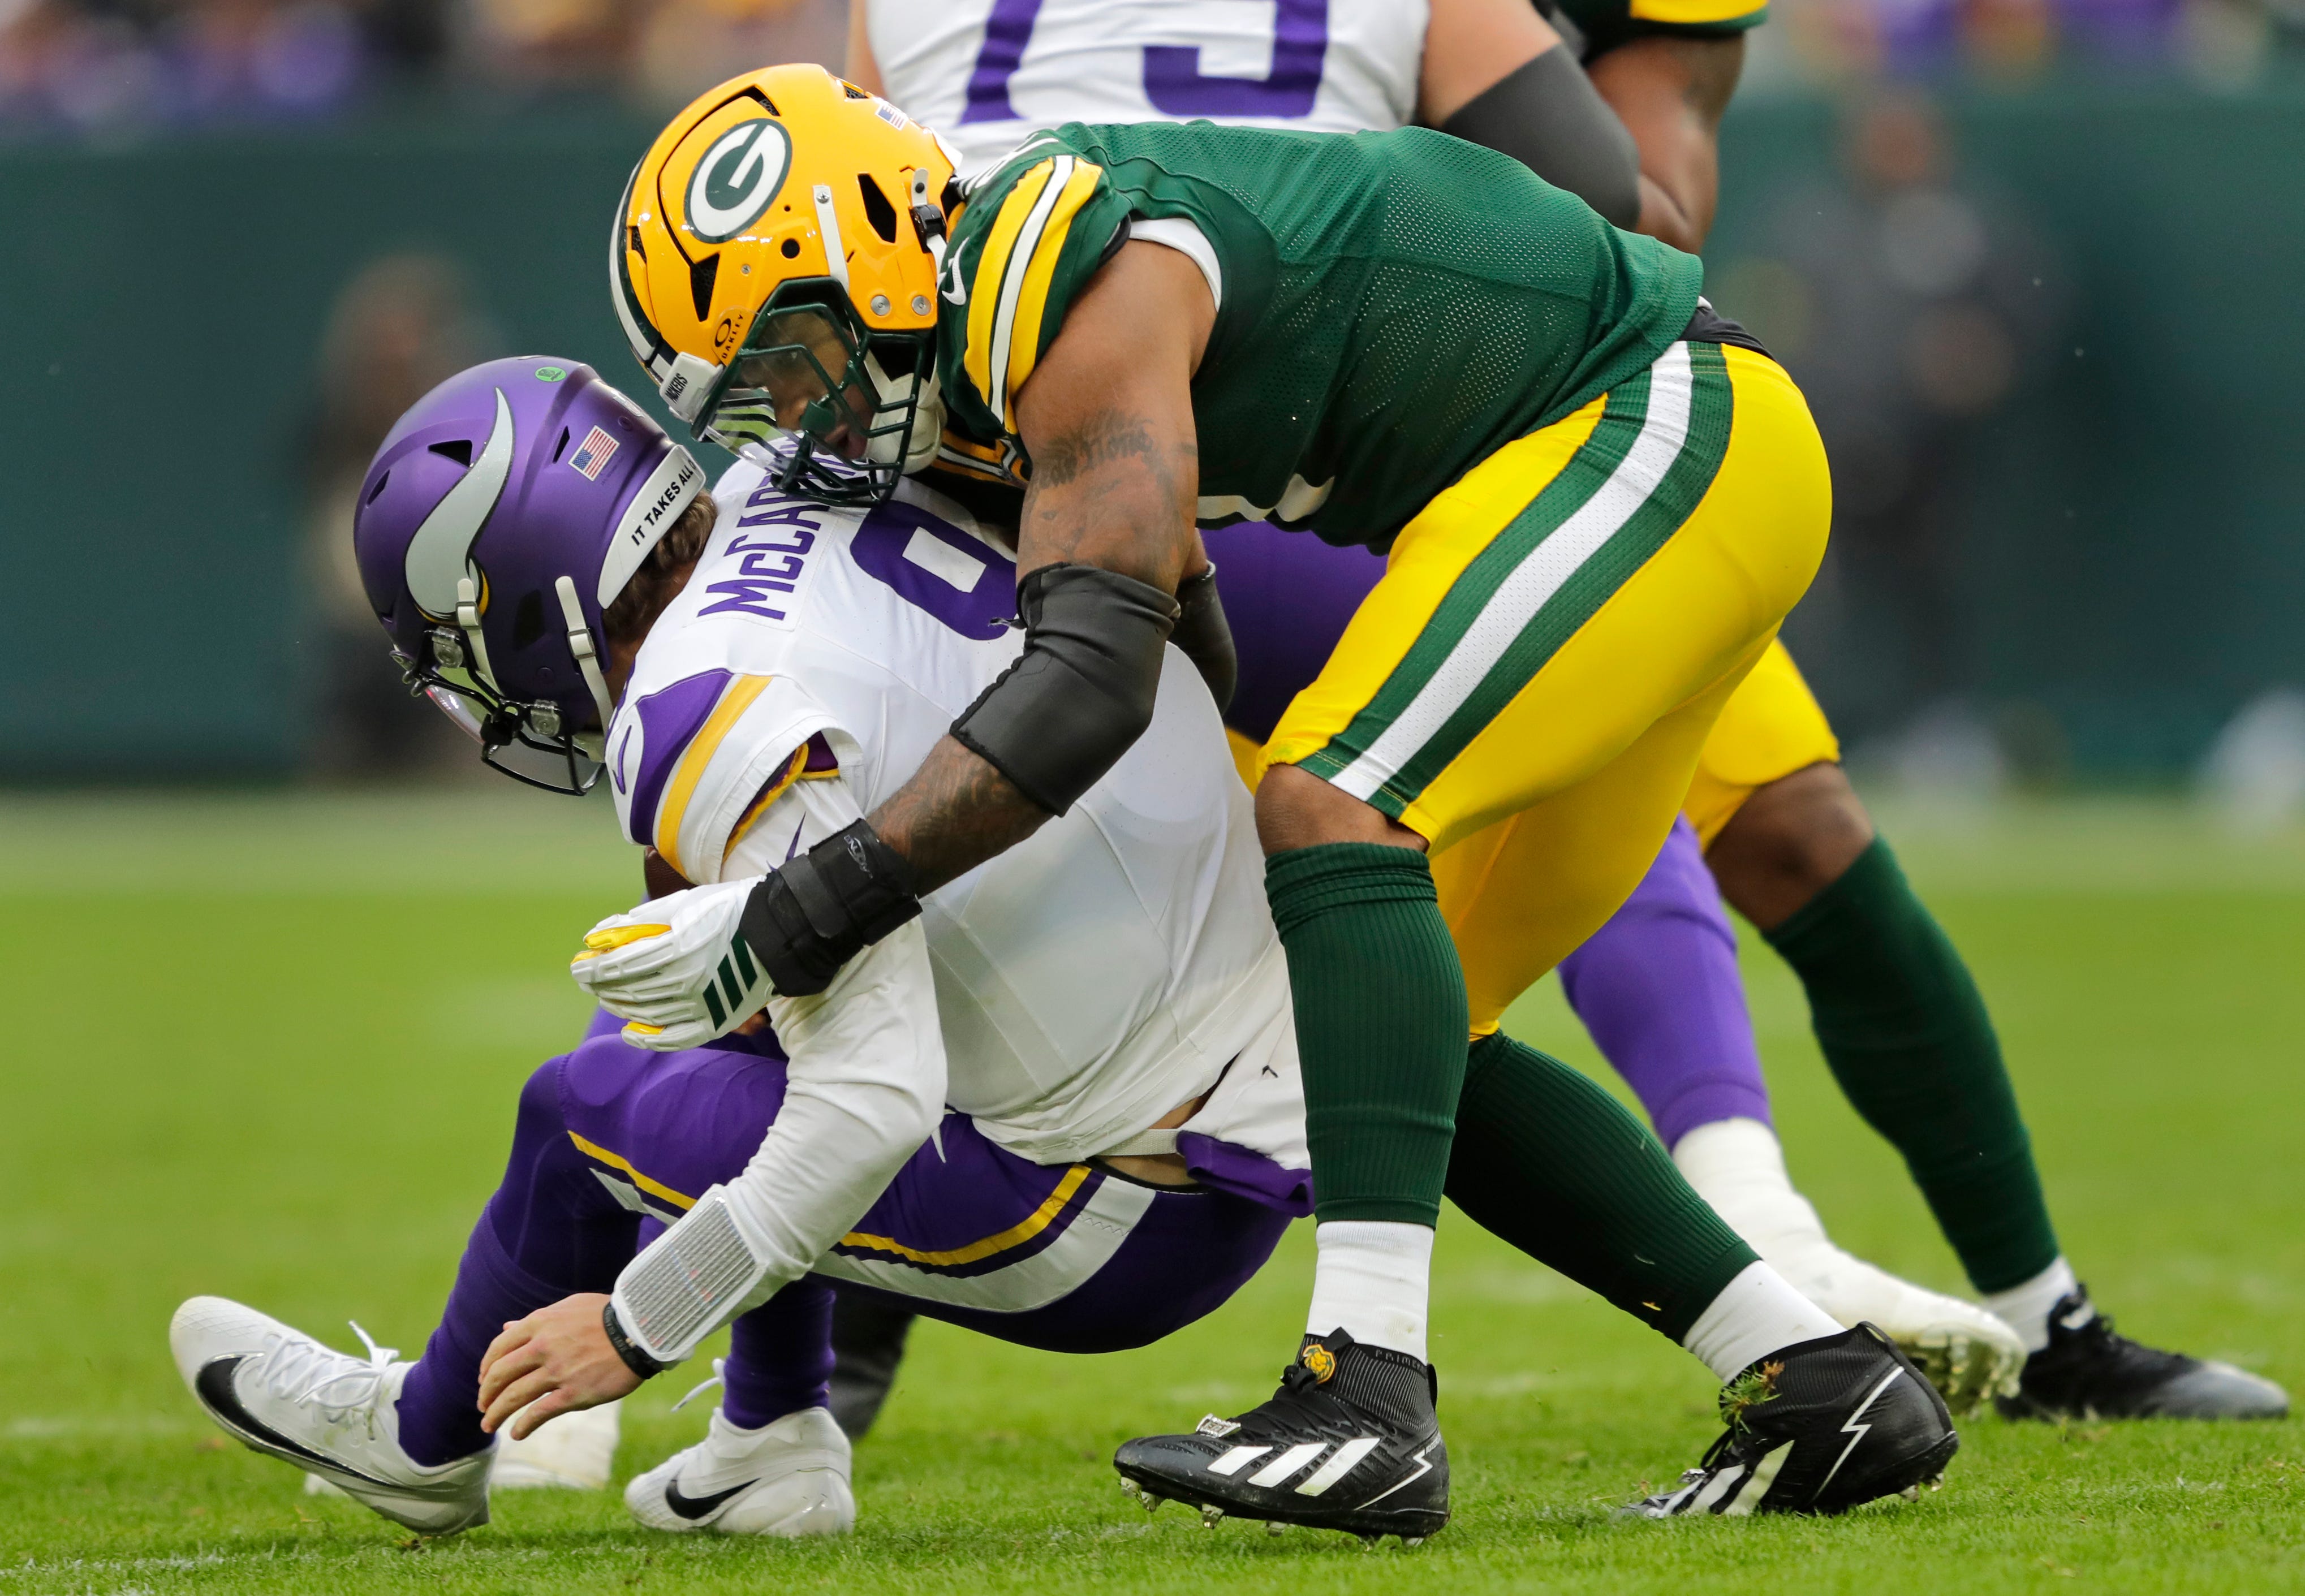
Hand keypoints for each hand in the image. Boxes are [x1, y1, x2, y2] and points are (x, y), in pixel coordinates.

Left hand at [476, 1294, 642, 1439]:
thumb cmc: (607, 1316)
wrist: (640, 1331)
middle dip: (486, 1394)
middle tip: (483, 1406)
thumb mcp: (569, 1308)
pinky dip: (523, 1426)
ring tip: (489, 1426)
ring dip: (496, 1414)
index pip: (499, 1348)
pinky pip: (538, 1414)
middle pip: (500, 1375)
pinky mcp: (573, 1393)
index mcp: (540, 1324)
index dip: (486, 1367)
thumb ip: (537, 1321)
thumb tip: (506, 1327)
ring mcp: (557, 1371)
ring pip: (513, 1397)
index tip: (484, 1381)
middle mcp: (543, 1347)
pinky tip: (517, 1434)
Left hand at [569, 879, 770, 1049]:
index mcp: (676, 949)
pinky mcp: (716, 1022)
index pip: (618, 966)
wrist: (780, 933)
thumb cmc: (729, 910)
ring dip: (618, 1006)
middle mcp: (686, 981)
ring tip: (606, 998)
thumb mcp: (683, 904)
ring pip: (646, 1014)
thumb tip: (598, 935)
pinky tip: (631, 1033)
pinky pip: (675, 1038)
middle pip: (628, 991)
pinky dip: (649, 1038)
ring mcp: (702, 1006)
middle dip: (600, 986)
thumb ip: (639, 921)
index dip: (592, 969)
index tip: (577, 965)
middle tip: (587, 980)